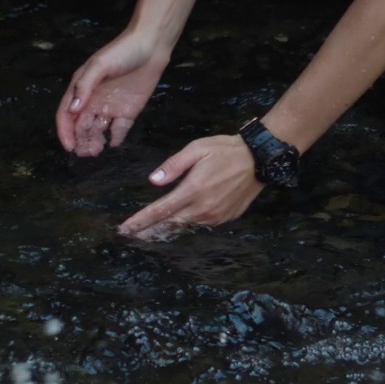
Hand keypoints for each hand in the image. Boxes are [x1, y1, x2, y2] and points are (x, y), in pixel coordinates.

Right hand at [56, 32, 169, 156]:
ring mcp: (110, 107)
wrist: (151, 47)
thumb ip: (84, 86)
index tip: (69, 146)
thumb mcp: (99, 66)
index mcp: (82, 88)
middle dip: (80, 140)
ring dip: (94, 141)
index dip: (65, 131)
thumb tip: (73, 110)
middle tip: (85, 153)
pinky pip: (119, 129)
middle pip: (81, 126)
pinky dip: (115, 137)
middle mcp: (94, 100)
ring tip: (95, 151)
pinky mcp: (128, 111)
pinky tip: (113, 142)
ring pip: (97, 130)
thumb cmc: (122, 52)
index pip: (67, 114)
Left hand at [119, 135, 264, 239]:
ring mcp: (215, 216)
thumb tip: (153, 181)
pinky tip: (185, 215)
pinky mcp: (226, 218)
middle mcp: (202, 208)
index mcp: (192, 191)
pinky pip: (202, 222)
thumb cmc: (225, 150)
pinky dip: (190, 220)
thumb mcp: (197, 149)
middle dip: (149, 229)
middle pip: (170, 223)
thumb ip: (174, 166)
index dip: (140, 221)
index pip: (160, 211)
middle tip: (133, 234)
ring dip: (170, 225)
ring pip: (186, 224)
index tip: (124, 229)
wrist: (259, 159)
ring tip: (154, 227)